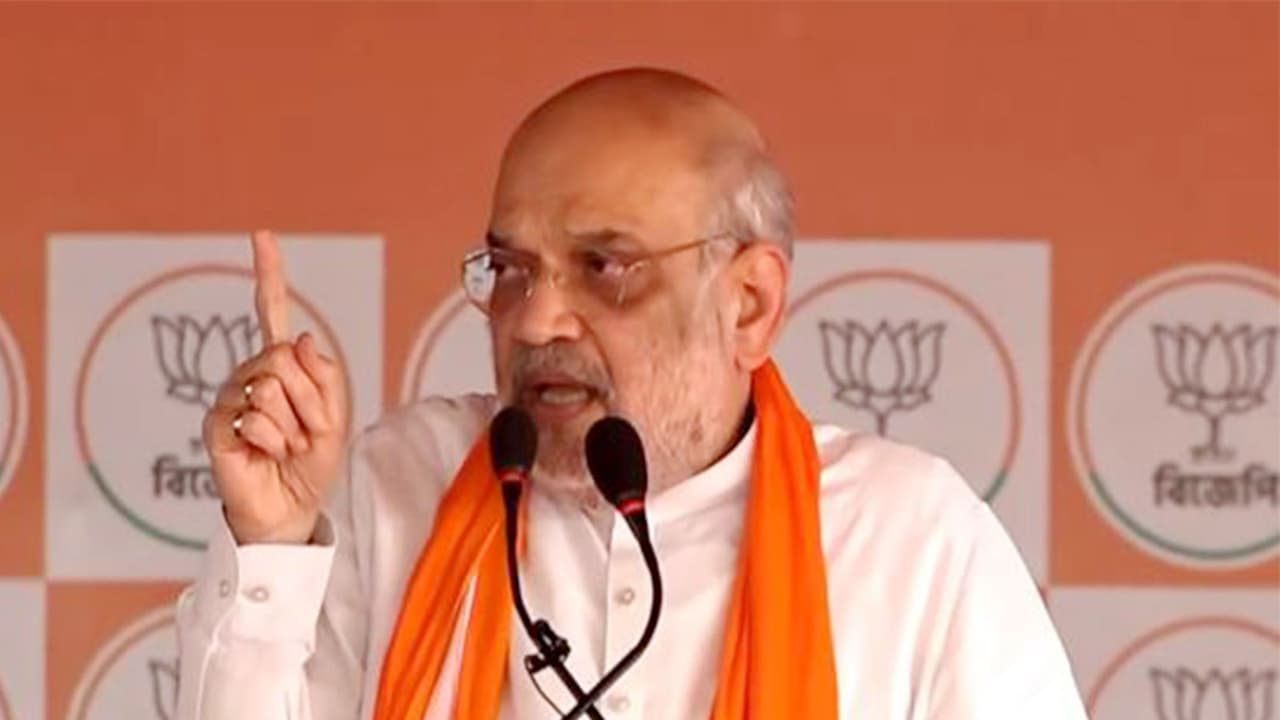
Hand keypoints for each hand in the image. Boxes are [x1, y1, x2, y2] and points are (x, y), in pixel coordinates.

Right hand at [202, 230, 349, 544]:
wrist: (290, 507)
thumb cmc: (310, 463)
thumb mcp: (337, 417)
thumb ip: (327, 375)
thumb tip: (303, 339)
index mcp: (282, 365)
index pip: (273, 313)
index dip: (268, 274)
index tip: (262, 236)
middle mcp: (253, 373)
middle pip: (287, 357)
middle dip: (311, 399)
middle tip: (309, 430)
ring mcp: (232, 395)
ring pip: (273, 386)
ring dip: (295, 424)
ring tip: (288, 445)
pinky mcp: (218, 422)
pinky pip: (256, 417)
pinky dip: (275, 440)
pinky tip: (267, 453)